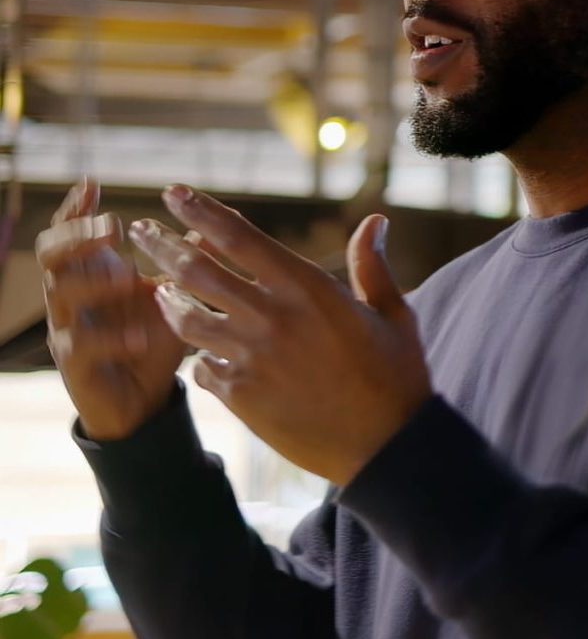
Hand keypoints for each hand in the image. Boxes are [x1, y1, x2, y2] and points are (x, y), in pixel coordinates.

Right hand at [36, 179, 187, 440]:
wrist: (143, 399)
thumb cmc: (154, 335)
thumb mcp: (175, 292)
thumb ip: (190, 257)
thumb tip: (221, 216)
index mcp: (94, 271)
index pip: (71, 231)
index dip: (77, 207)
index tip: (92, 183)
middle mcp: (74, 295)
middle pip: (51, 253)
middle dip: (78, 235)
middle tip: (114, 227)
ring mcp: (69, 329)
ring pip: (59, 294)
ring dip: (94, 280)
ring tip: (128, 276)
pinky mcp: (75, 367)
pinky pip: (80, 347)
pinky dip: (110, 337)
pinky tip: (137, 335)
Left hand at [128, 186, 431, 486]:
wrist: (386, 445)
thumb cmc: (395, 373)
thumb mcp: (392, 312)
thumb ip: (372, 265)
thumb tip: (376, 220)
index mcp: (307, 287)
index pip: (239, 237)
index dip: (201, 212)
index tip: (175, 193)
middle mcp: (271, 317)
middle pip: (198, 272)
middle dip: (163, 245)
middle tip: (140, 230)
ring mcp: (251, 358)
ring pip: (187, 320)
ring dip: (167, 299)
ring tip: (156, 288)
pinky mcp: (240, 398)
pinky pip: (201, 367)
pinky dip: (196, 353)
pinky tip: (196, 349)